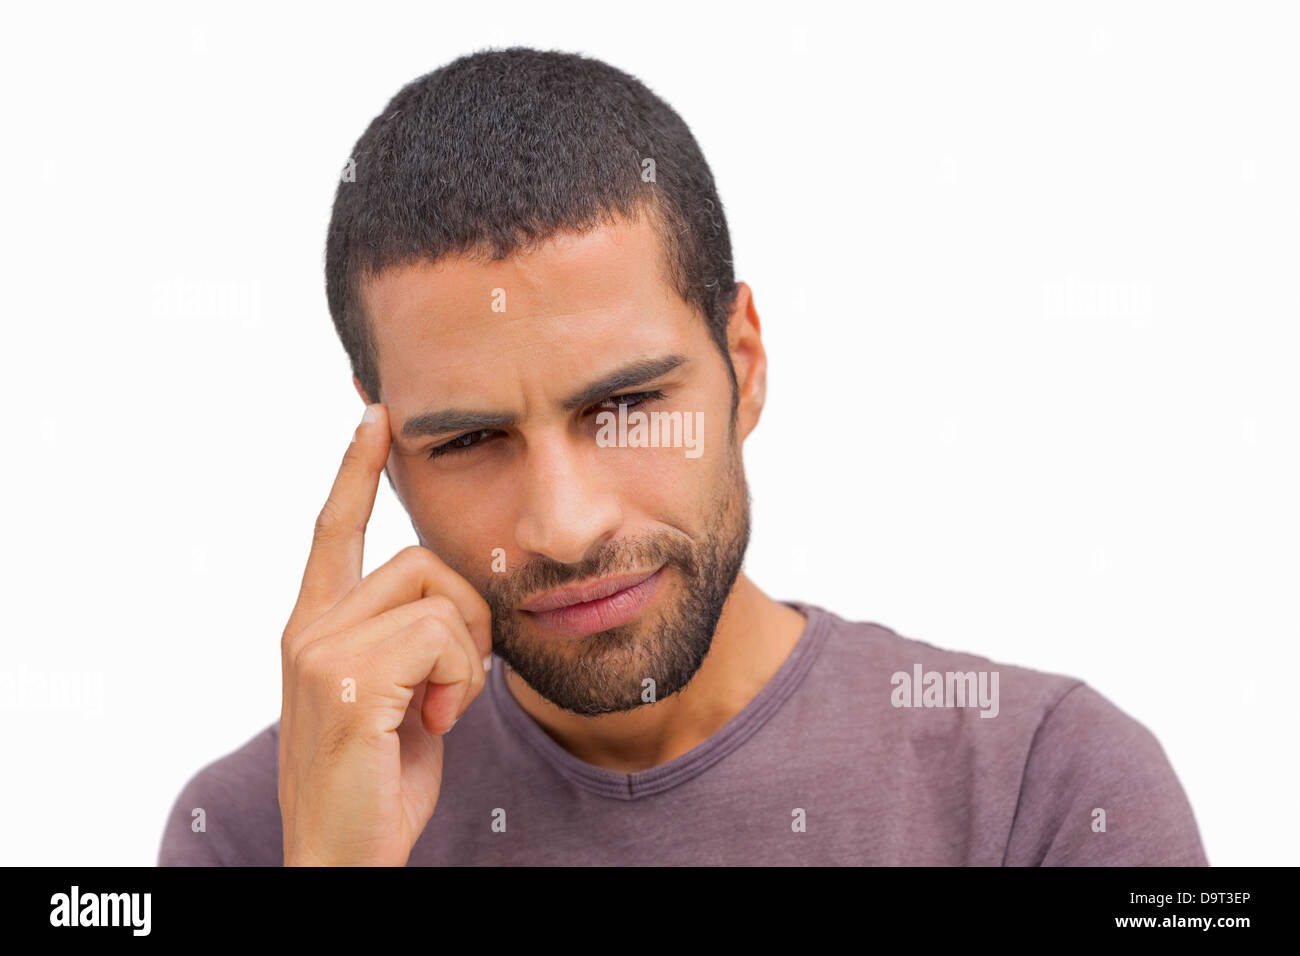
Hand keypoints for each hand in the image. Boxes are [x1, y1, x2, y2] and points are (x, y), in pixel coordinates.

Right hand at [277, 404, 491, 865]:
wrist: (345, 858)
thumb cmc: (380, 782)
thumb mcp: (401, 697)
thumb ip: (412, 642)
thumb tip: (460, 605)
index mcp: (316, 626)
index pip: (334, 528)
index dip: (355, 469)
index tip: (375, 415)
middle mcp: (307, 627)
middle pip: (422, 559)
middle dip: (465, 616)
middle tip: (457, 682)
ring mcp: (319, 650)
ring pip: (437, 594)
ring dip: (464, 655)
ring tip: (441, 708)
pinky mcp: (343, 678)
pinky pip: (441, 635)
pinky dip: (459, 680)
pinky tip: (436, 720)